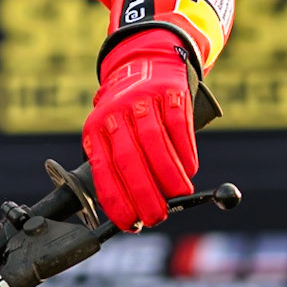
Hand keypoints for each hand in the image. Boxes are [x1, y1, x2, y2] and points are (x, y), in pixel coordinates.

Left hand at [83, 30, 196, 230]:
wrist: (146, 63)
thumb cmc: (128, 111)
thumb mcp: (112, 133)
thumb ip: (120, 165)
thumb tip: (135, 211)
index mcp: (96, 130)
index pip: (103, 170)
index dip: (116, 200)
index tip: (129, 223)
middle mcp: (115, 115)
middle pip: (129, 160)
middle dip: (143, 194)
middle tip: (157, 217)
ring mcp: (142, 101)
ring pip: (155, 144)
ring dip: (168, 177)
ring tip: (179, 196)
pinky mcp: (169, 93)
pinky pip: (177, 127)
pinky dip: (185, 153)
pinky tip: (190, 170)